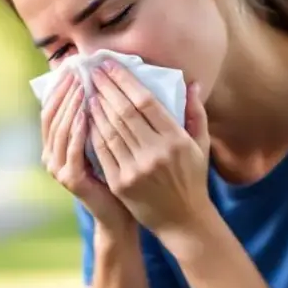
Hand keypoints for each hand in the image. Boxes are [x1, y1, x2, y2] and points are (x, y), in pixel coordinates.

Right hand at [40, 71, 134, 232]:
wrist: (122, 213)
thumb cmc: (118, 173)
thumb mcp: (106, 140)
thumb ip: (98, 116)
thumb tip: (101, 80)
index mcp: (58, 144)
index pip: (52, 107)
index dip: (60, 86)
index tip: (74, 64)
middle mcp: (52, 155)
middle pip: (51, 115)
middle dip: (64, 90)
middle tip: (76, 69)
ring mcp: (58, 168)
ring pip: (59, 129)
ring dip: (70, 105)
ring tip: (82, 84)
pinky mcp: (71, 180)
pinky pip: (72, 149)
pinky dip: (78, 129)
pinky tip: (87, 112)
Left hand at [86, 60, 215, 243]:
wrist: (183, 220)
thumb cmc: (192, 178)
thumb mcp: (200, 145)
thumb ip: (195, 113)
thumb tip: (190, 83)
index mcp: (176, 140)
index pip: (145, 102)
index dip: (125, 81)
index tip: (110, 66)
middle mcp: (155, 153)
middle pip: (124, 113)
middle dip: (106, 88)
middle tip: (93, 71)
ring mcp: (136, 169)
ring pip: (109, 131)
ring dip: (96, 107)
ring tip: (87, 90)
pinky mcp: (121, 183)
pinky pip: (102, 152)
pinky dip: (92, 132)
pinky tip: (86, 118)